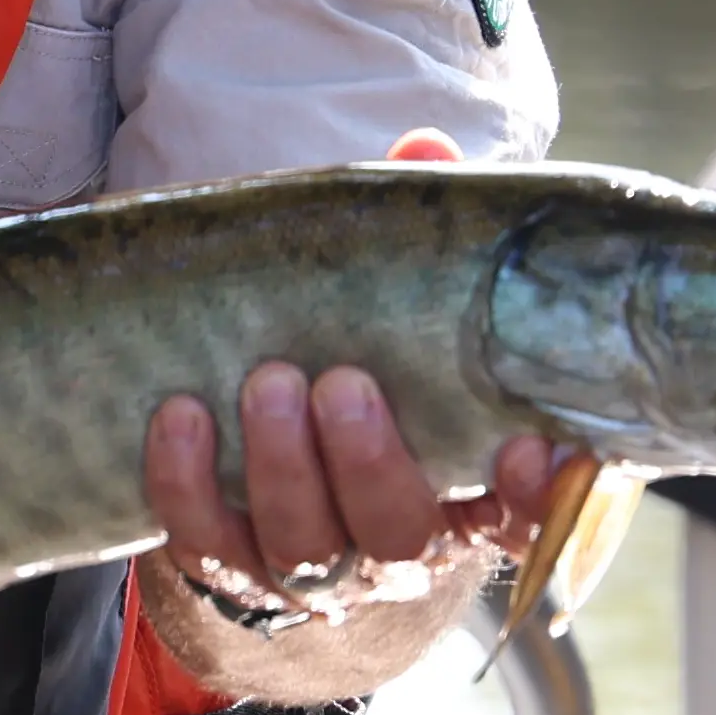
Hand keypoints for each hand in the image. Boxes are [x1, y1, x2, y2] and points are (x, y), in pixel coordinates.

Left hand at [133, 129, 571, 700]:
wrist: (265, 440)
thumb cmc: (364, 354)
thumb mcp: (406, 299)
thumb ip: (426, 239)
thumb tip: (424, 151)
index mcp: (467, 484)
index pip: (526, 515)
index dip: (536, 497)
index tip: (527, 447)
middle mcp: (400, 543)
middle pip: (399, 535)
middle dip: (368, 463)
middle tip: (340, 384)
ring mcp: (315, 562)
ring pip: (305, 549)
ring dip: (281, 469)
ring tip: (265, 382)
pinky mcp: (231, 563)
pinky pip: (207, 544)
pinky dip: (187, 486)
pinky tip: (179, 417)